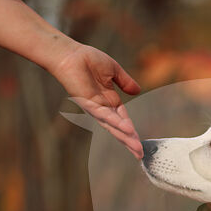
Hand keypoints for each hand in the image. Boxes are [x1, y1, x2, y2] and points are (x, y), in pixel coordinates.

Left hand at [51, 43, 142, 158]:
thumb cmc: (88, 59)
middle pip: (118, 129)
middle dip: (129, 141)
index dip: (131, 133)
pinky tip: (127, 130)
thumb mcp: (114, 70)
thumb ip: (125, 81)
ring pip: (112, 126)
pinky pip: (105, 115)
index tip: (139, 145)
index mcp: (109, 101)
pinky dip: (116, 123)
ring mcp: (95, 107)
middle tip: (140, 155)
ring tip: (136, 148)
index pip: (123, 120)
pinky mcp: (88, 103)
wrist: (70, 54)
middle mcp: (102, 108)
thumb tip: (137, 91)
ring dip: (125, 137)